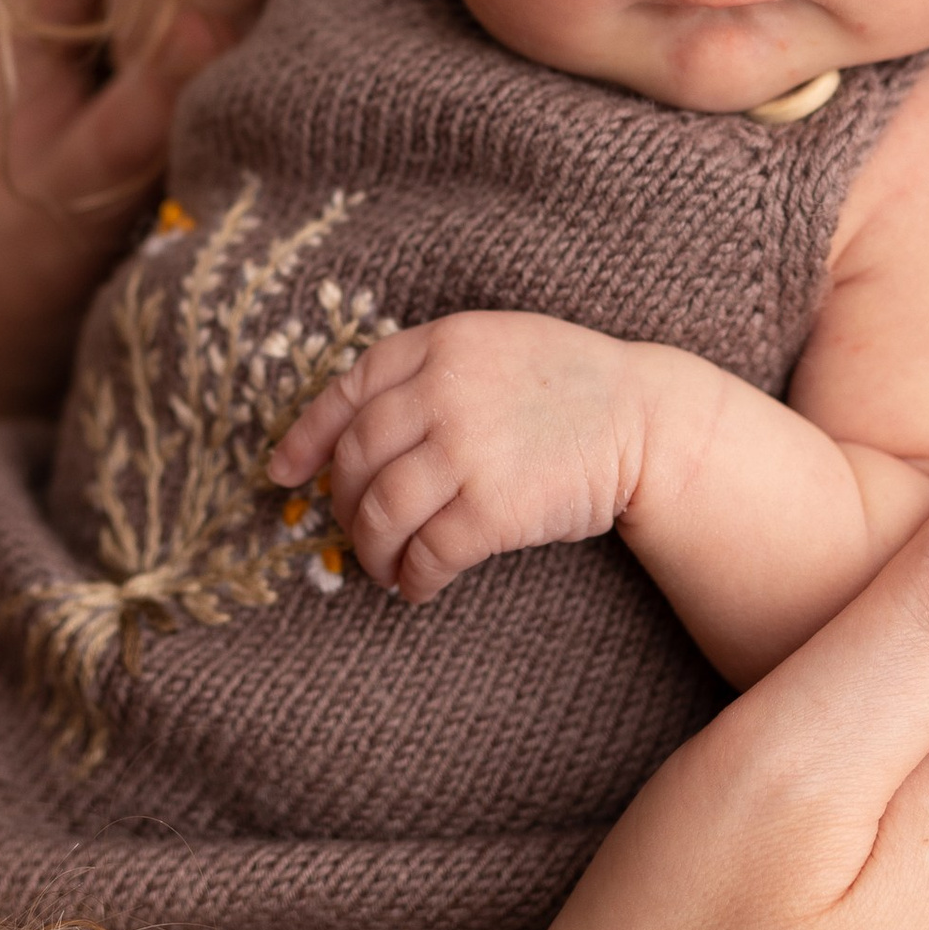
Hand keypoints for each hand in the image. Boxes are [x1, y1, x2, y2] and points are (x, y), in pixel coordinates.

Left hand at [271, 312, 643, 599]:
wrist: (646, 419)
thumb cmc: (566, 387)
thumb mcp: (492, 346)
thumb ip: (428, 375)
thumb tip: (350, 443)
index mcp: (440, 343)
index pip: (347, 390)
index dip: (306, 437)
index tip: (282, 474)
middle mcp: (444, 390)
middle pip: (355, 458)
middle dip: (342, 505)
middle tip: (354, 531)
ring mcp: (468, 448)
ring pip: (380, 512)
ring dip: (371, 551)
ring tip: (382, 568)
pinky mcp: (495, 507)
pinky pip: (428, 552)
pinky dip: (413, 578)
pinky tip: (418, 586)